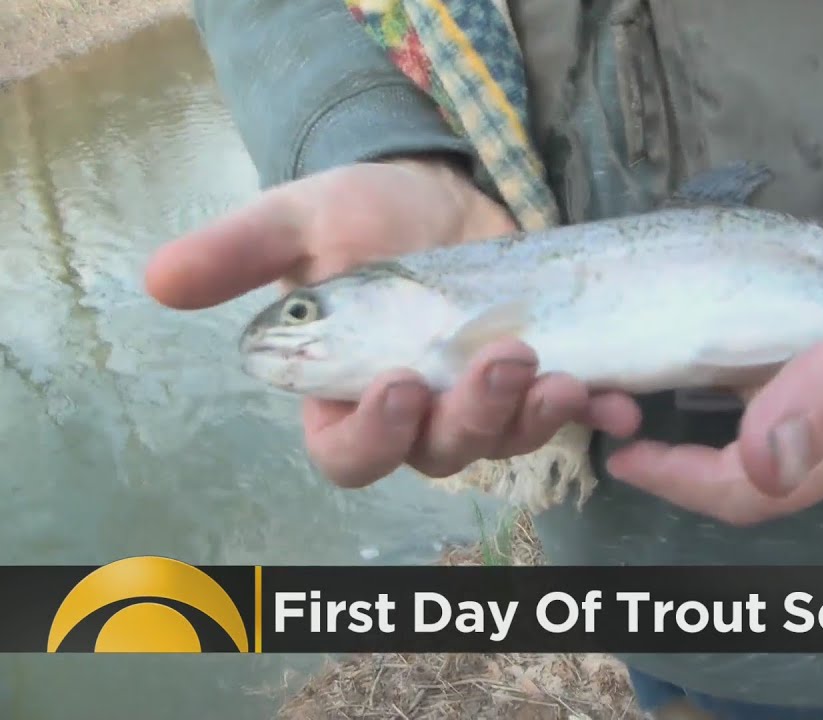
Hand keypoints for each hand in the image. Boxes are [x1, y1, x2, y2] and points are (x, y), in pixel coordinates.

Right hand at [145, 158, 639, 487]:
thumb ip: (241, 253)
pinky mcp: (538, 380)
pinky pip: (567, 414)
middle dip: (471, 419)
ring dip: (535, 418)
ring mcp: (480, 405)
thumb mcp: (301, 219)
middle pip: (438, 455)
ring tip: (564, 376)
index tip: (399, 384)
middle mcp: (415, 416)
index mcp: (345, 395)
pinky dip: (597, 412)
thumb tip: (160, 283)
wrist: (445, 188)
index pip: (350, 455)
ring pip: (505, 442)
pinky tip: (620, 402)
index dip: (373, 436)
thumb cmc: (364, 211)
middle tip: (501, 362)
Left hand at [605, 246, 822, 525]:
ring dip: (733, 426)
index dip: (670, 478)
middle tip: (630, 401)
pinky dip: (789, 395)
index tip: (609, 447)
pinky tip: (784, 351)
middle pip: (760, 476)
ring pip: (798, 449)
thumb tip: (749, 455)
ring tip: (685, 375)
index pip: (742, 491)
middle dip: (686, 454)